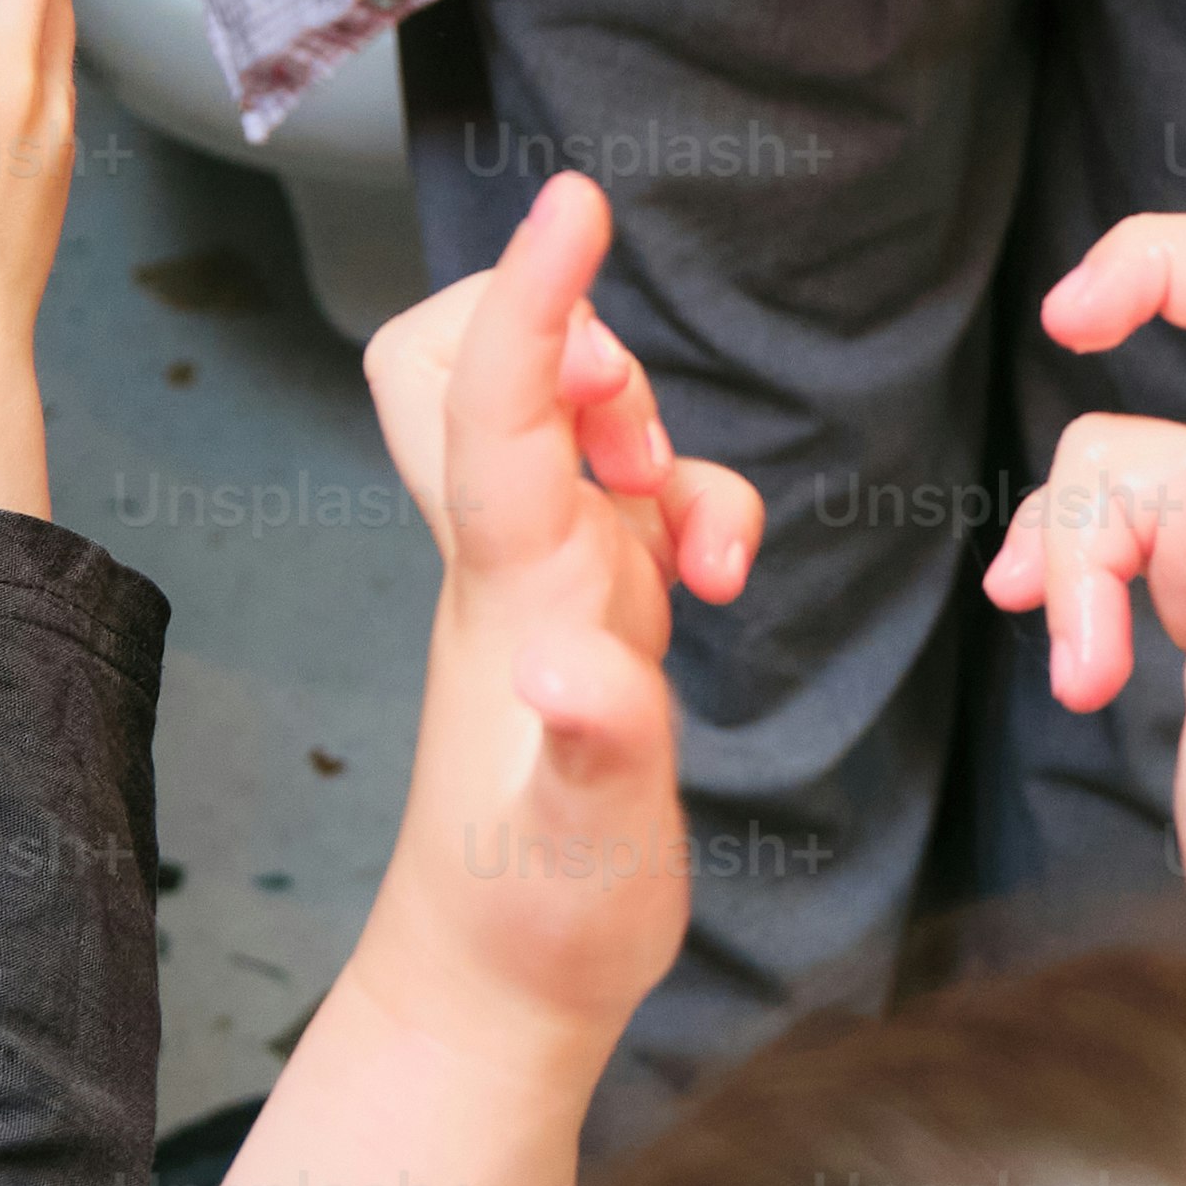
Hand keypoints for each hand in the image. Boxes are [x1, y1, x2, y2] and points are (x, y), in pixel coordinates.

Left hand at [363, 168, 755, 1062]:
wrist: (500, 982)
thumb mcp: (585, 849)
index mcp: (509, 592)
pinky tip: (721, 569)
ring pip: (563, 413)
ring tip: (701, 542)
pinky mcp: (590, 599)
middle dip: (558, 335)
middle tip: (631, 428)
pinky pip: (632, 484)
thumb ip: (597, 747)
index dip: (529, 296)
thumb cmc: (538, 919)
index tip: (573, 203)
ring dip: (645, 421)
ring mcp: (545, 571)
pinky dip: (694, 490)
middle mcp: (512, 556)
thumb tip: (571, 667)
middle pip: (464, 362)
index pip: (492, 405)